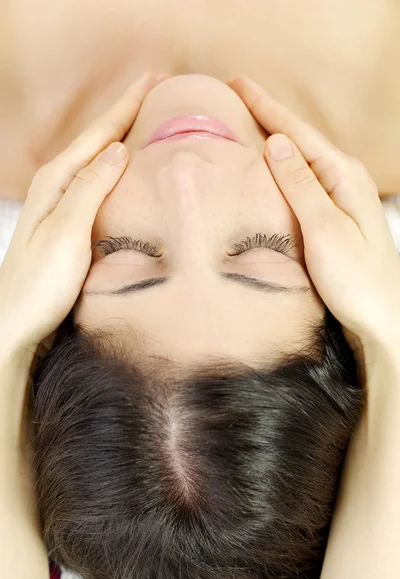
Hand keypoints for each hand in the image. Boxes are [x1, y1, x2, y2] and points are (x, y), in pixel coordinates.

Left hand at [0, 72, 168, 355]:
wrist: (17, 324)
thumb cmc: (39, 284)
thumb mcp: (68, 232)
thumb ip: (91, 188)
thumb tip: (118, 149)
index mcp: (56, 181)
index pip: (99, 134)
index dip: (127, 105)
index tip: (154, 79)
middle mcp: (56, 186)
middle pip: (97, 141)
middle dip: (125, 114)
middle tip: (156, 92)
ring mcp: (61, 205)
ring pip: (97, 161)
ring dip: (120, 139)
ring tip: (146, 124)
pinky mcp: (68, 225)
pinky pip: (96, 184)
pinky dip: (115, 171)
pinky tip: (126, 174)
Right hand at [227, 76, 399, 351]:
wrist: (382, 320)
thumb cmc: (357, 280)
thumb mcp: (324, 229)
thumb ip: (300, 184)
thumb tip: (276, 142)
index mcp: (342, 176)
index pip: (297, 132)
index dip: (265, 106)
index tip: (237, 84)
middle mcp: (343, 181)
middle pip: (299, 140)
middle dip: (268, 117)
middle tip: (236, 97)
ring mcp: (339, 199)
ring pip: (300, 161)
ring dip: (274, 142)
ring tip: (247, 126)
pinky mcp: (333, 218)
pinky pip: (301, 183)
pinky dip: (281, 172)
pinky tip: (269, 172)